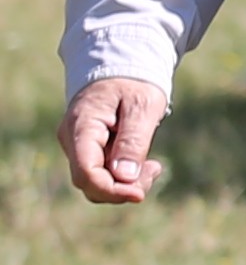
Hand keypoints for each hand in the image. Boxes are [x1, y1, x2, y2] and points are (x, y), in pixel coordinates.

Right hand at [61, 78, 162, 204]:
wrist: (121, 70)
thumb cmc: (134, 84)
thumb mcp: (142, 106)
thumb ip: (133, 140)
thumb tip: (124, 176)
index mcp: (82, 127)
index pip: (85, 172)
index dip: (111, 189)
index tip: (140, 195)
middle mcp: (72, 141)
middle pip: (89, 183)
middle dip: (123, 188)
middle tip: (155, 169)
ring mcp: (78, 148)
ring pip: (96, 183)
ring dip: (126, 184)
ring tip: (153, 166)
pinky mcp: (88, 152)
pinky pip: (102, 175)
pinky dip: (124, 177)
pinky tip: (145, 165)